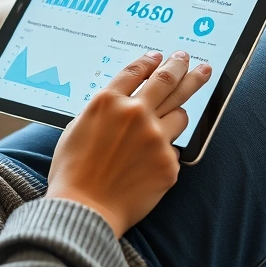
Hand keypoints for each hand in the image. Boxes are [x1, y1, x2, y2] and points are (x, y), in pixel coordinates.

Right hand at [45, 50, 211, 236]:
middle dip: (183, 67)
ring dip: (177, 114)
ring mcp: (155, 138)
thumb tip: (122, 101)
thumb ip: (102, 110)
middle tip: (193, 61)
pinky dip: (164, 153)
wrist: (84, 209)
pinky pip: (174, 150)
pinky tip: (149, 164)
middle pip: (168, 81)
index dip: (150, 62)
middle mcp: (134, 113)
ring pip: (180, 115)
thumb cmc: (72, 171)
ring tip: (171, 118)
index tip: (160, 57)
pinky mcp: (168, 163)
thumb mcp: (76, 127)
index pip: (137, 71)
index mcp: (108, 102)